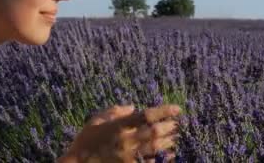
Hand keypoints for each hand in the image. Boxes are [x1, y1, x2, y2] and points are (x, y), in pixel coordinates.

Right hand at [59, 103, 181, 161]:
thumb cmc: (86, 140)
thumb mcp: (96, 120)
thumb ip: (114, 111)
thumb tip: (133, 107)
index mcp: (119, 125)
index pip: (147, 115)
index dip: (164, 111)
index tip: (177, 109)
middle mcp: (125, 139)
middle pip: (154, 131)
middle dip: (169, 127)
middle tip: (176, 125)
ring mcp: (128, 155)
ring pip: (155, 148)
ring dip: (168, 142)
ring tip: (174, 138)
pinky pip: (150, 162)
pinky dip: (161, 158)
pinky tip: (168, 155)